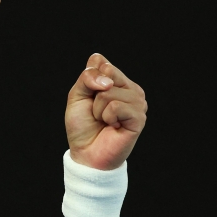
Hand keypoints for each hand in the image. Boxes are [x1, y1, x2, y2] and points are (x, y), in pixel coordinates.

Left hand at [65, 53, 147, 169]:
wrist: (86, 153)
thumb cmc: (83, 126)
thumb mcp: (77, 96)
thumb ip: (87, 77)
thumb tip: (105, 72)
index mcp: (118, 81)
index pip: (103, 64)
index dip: (89, 81)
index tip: (90, 99)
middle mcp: (131, 89)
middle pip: (108, 74)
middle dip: (93, 95)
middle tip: (97, 112)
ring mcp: (138, 103)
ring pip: (110, 92)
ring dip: (99, 110)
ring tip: (104, 121)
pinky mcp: (139, 117)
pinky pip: (116, 106)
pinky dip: (107, 117)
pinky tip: (113, 126)